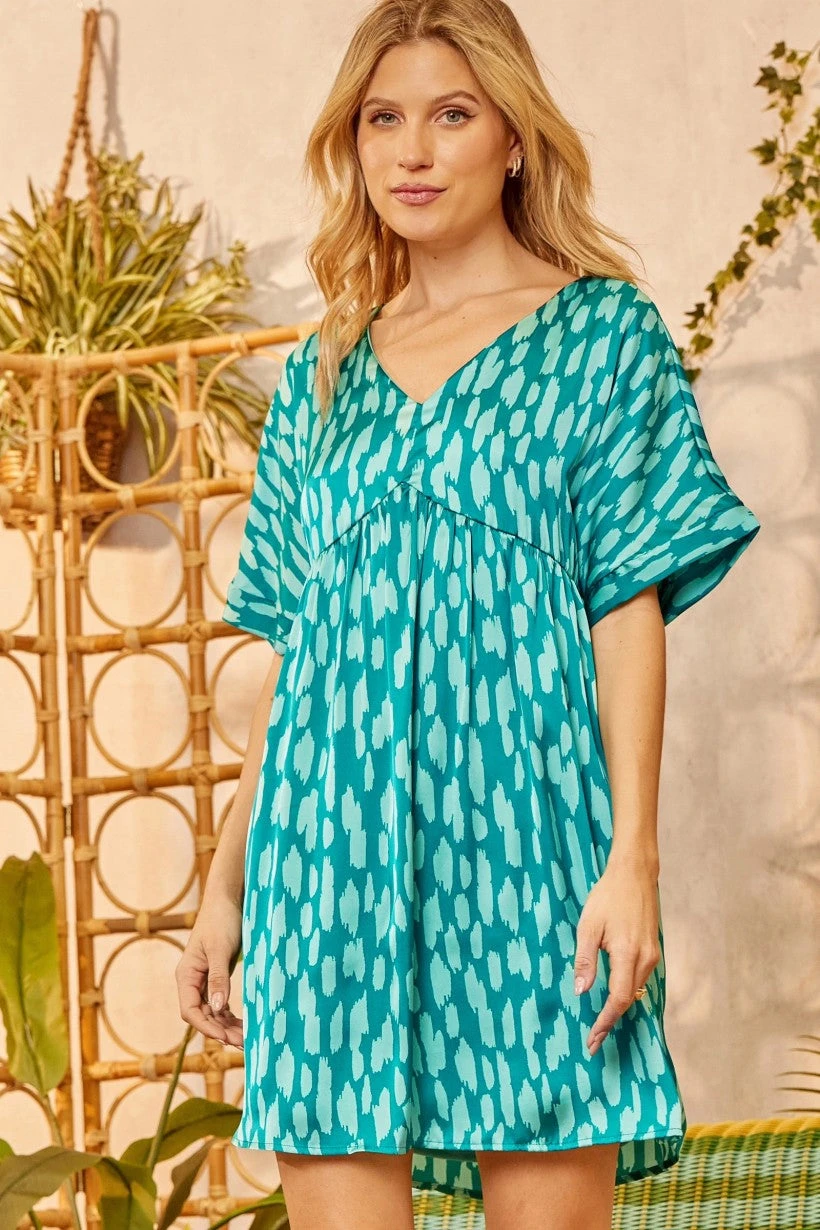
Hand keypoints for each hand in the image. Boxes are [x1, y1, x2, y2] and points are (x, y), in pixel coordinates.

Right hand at [175, 894, 243, 1048]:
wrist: (229, 899)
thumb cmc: (221, 920)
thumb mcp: (221, 949)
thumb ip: (219, 978)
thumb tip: (217, 1007)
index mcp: (186, 974)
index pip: (190, 1010)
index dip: (205, 1027)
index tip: (224, 1037)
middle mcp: (192, 980)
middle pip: (202, 1015)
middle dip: (220, 1030)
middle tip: (243, 1042)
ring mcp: (205, 979)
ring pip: (213, 1011)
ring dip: (227, 1025)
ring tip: (246, 1038)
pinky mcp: (217, 976)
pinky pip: (221, 1003)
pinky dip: (230, 1014)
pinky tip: (243, 1023)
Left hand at [573, 856, 660, 1055]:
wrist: (635, 874)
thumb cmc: (608, 897)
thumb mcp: (588, 926)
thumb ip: (585, 960)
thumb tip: (580, 991)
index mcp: (627, 953)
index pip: (619, 999)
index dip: (606, 1022)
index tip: (593, 1040)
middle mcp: (645, 958)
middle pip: (629, 1000)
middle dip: (610, 1021)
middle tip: (593, 1040)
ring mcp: (652, 954)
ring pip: (635, 990)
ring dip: (618, 1007)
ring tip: (599, 1022)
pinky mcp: (653, 950)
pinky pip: (639, 978)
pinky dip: (626, 991)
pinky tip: (613, 995)